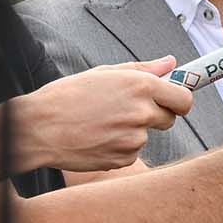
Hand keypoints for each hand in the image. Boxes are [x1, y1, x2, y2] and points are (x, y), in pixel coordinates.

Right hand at [21, 58, 192, 171]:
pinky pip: (131, 152)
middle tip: (127, 111)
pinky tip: (96, 138)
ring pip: (146, 136)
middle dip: (155, 116)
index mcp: (141, 87)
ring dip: (131, 132)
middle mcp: (142, 113)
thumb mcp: (104, 73)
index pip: (185, 99)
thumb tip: (171, 63)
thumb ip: (143, 69)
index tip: (173, 103)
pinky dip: (118, 147)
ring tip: (101, 123)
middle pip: (169, 119)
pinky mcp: (123, 159)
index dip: (180, 102)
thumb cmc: (67, 96)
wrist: (37, 128)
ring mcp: (134, 139)